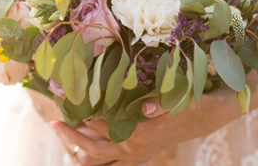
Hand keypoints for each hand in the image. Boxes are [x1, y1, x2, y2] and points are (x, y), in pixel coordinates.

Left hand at [51, 97, 223, 165]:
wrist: (202, 117)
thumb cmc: (187, 103)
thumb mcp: (177, 98)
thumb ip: (161, 103)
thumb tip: (146, 107)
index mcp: (140, 135)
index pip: (103, 125)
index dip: (85, 114)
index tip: (68, 101)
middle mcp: (134, 149)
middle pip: (94, 150)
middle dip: (72, 138)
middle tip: (55, 123)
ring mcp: (135, 155)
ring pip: (100, 161)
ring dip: (80, 150)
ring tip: (62, 132)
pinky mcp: (137, 156)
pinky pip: (110, 163)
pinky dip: (94, 157)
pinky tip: (79, 148)